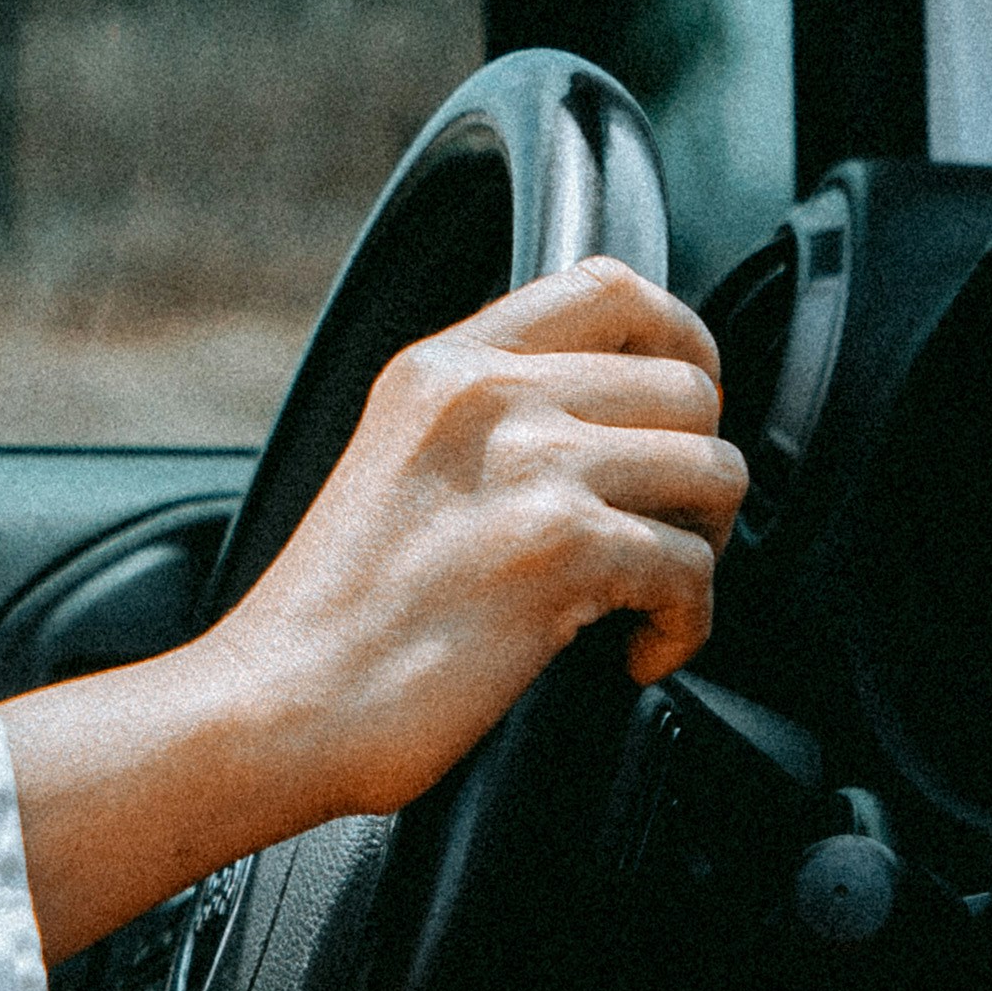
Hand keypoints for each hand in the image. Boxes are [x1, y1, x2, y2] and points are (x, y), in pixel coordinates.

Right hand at [0, 259, 740, 957]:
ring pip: (713, 469)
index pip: (611, 286)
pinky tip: (635, 655)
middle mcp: (491, 396)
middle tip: (668, 534)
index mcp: (445, 366)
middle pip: (687, 385)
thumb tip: (606, 426)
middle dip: (699, 469)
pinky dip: (683, 627)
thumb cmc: (331, 617)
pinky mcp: (561, 550)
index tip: (685, 407)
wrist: (278, 703)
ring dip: (705, 544)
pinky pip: (693, 571)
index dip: (681, 343)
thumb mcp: (394, 460)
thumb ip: (486, 420)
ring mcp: (530, 465)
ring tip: (655, 594)